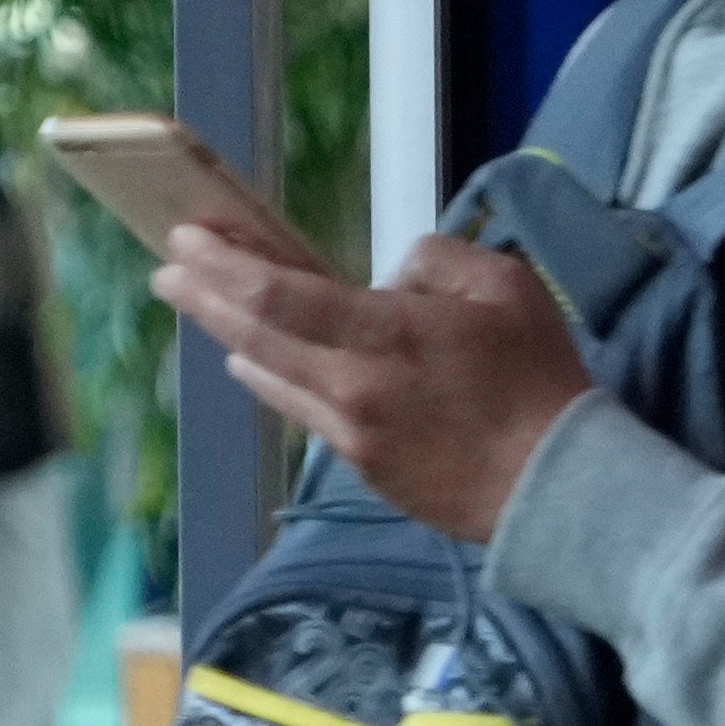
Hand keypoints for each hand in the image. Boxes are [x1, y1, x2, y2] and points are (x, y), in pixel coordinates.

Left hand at [150, 229, 595, 545]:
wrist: (557, 487)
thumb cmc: (540, 379)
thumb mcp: (507, 287)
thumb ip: (438, 262)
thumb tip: (391, 276)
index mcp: (387, 334)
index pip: (279, 296)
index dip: (224, 264)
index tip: (187, 238)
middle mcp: (351, 386)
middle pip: (253, 337)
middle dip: (203, 296)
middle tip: (167, 268)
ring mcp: (350, 433)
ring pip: (269, 378)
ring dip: (228, 338)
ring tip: (200, 307)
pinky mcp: (361, 466)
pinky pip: (302, 411)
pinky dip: (270, 379)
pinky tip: (258, 367)